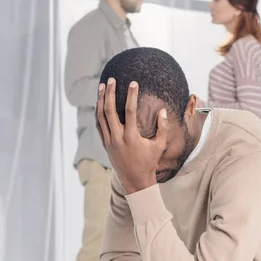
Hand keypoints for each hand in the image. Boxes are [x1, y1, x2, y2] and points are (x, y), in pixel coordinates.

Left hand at [96, 79, 167, 193]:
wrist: (135, 181)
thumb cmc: (149, 163)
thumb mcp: (159, 146)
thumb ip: (162, 128)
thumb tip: (162, 111)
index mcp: (131, 137)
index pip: (130, 110)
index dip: (131, 95)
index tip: (133, 83)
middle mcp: (117, 137)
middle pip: (109, 110)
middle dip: (109, 93)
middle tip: (111, 80)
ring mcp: (109, 141)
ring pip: (101, 116)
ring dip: (100, 100)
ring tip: (101, 86)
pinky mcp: (105, 144)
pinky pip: (99, 125)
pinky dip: (98, 112)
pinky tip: (98, 103)